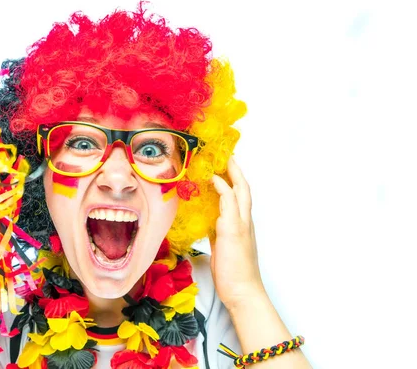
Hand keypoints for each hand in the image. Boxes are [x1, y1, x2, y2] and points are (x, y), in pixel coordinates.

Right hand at [210, 158, 266, 311]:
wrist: (241, 292)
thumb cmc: (236, 264)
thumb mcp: (231, 230)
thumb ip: (227, 205)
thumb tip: (218, 182)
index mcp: (243, 217)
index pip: (239, 187)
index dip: (232, 170)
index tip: (220, 155)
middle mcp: (240, 220)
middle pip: (238, 191)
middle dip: (231, 173)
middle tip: (218, 159)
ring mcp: (232, 231)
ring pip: (229, 202)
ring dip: (222, 187)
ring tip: (209, 175)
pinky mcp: (223, 241)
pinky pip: (218, 217)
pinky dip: (213, 206)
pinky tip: (204, 205)